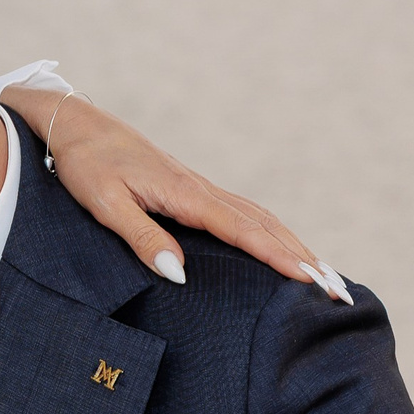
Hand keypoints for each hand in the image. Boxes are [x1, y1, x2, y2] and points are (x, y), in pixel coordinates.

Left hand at [0, 86, 351, 303]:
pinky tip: (281, 248)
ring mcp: (199, 188)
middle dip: (303, 257)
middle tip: (338, 288)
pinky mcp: (191, 190)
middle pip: (265, 225)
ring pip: (259, 218)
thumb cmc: (84, 164)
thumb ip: (142, 238)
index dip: (279, 257)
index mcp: (185, 194)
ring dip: (294, 245)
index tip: (311, 280)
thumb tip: (180, 274)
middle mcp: (201, 190)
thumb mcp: (104, 204)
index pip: (243, 231)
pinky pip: (243, 214)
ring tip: (325, 275)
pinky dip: (271, 233)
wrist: (75, 124)